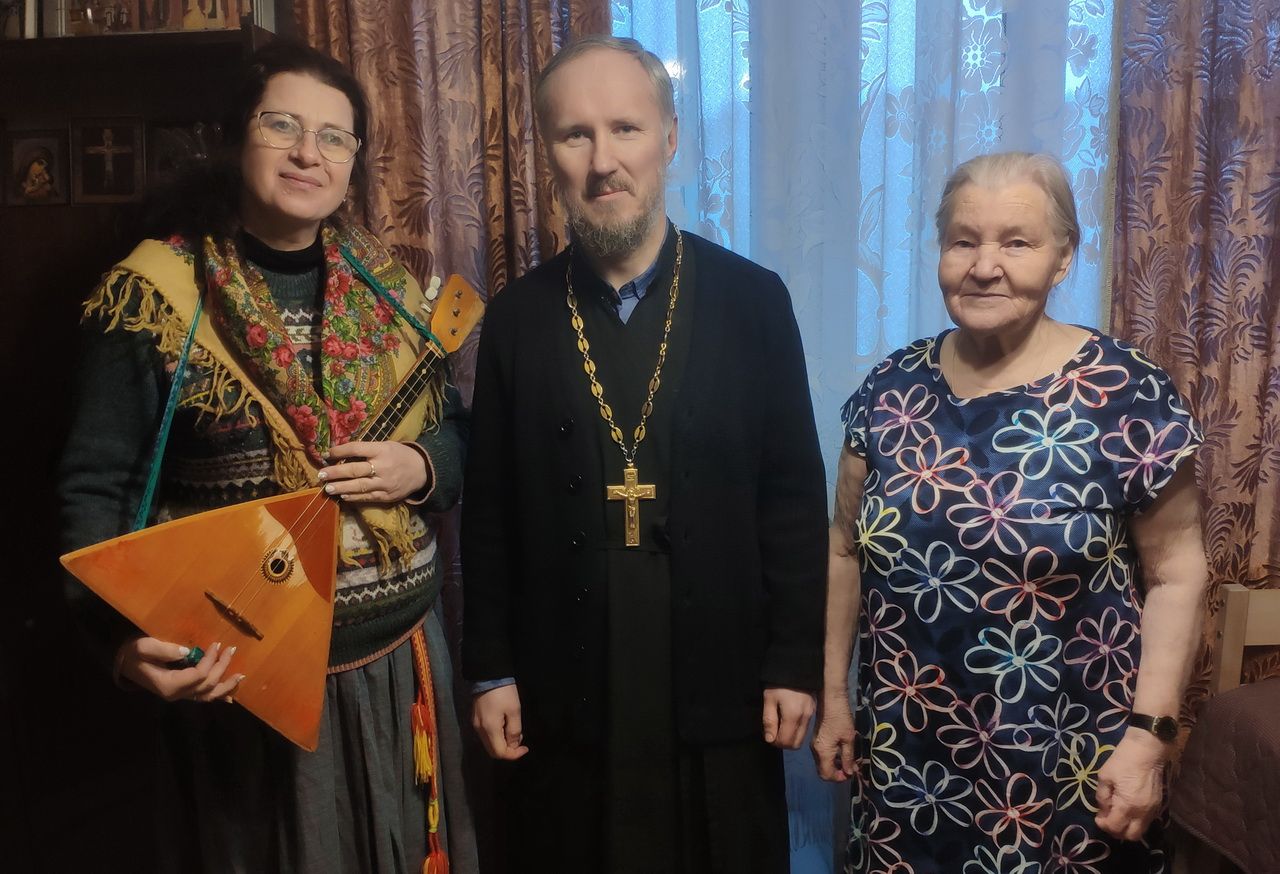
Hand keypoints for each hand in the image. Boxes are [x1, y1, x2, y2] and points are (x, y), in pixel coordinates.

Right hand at [116, 637, 243, 702]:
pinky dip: (217, 696)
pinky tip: (230, 698)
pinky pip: (202, 697)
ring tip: (241, 676)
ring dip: (225, 686)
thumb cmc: (133, 653)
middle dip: (221, 667)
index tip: (217, 644)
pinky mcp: (181, 692)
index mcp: (169, 684)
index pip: (198, 675)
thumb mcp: (144, 647)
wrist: (125, 664)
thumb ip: (163, 649)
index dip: (210, 660)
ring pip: (207, 696)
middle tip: (231, 649)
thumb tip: (186, 651)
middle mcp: (176, 694)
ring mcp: (179, 695)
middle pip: (206, 685)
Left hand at [321, 440, 428, 503]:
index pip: (356, 449)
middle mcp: (383, 467)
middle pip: (355, 470)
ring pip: (359, 486)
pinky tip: (343, 496)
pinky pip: (367, 497)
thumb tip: (341, 454)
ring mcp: (385, 483)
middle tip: (321, 474)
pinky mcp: (387, 496)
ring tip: (328, 488)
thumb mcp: (386, 446)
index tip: (326, 454)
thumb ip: (367, 450)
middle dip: (336, 472)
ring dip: (341, 487)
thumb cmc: (400, 454)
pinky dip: (354, 497)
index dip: (339, 451)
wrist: (422, 470)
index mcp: (382, 450)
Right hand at [472, 684, 528, 760]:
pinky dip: (497, 736)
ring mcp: (476, 724)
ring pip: (489, 744)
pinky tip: (505, 726)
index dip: (514, 754)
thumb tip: (513, 745)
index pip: (500, 753)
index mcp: (489, 729)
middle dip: (508, 750)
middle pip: (493, 751)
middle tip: (520, 739)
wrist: (488, 674)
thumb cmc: (504, 692)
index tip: (525, 747)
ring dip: (503, 743)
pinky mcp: (475, 719)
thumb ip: (514, 731)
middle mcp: (479, 730)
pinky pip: (486, 735)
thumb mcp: (514, 710)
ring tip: (514, 731)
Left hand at [762, 687, 815, 749]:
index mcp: (793, 715)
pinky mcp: (813, 711)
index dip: (774, 742)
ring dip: (790, 737)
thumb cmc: (779, 681)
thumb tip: (770, 739)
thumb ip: (769, 720)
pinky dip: (795, 730)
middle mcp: (805, 718)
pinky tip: (787, 720)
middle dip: (783, 743)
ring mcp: (811, 715)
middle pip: (795, 744)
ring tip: (780, 726)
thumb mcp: (769, 699)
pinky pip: (805, 729)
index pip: (786, 741)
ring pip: (801, 738)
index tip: (768, 735)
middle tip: (773, 732)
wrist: (795, 666)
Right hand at [812, 697, 856, 781]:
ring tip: (848, 761)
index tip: (850, 774)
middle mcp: (815, 751)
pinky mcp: (816, 740)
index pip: (827, 775)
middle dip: (837, 773)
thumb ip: (848, 758)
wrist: (830, 701)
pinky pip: (822, 756)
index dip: (839, 778)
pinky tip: (841, 753)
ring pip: (822, 764)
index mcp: (823, 752)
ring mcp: (814, 745)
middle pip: (823, 771)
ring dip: (834, 766)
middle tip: (850, 769)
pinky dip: (831, 759)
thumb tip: (849, 773)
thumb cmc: (841, 719)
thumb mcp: (848, 739)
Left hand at [1094, 729, 1167, 840]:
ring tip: (1117, 815)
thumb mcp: (1105, 777)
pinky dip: (1136, 821)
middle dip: (1117, 831)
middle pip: (1131, 836)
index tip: (1097, 817)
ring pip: (1141, 831)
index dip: (1103, 825)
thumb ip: (1102, 797)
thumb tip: (1103, 810)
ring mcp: (1153, 810)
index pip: (1115, 827)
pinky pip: (1147, 821)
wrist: (1147, 750)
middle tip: (1107, 820)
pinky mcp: (1158, 805)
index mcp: (1128, 806)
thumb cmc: (1123, 761)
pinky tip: (1128, 810)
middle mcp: (1143, 813)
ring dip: (1127, 828)